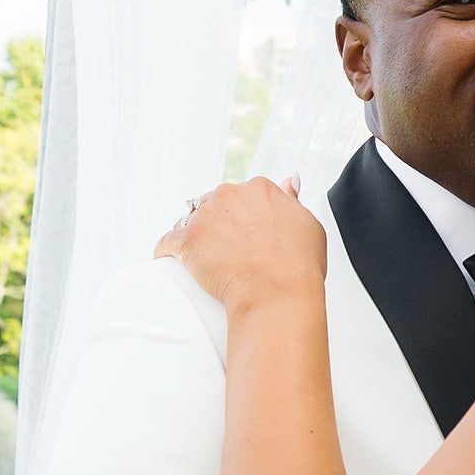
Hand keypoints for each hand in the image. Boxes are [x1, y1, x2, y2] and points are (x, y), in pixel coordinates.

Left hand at [156, 175, 326, 314]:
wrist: (278, 292)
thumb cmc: (297, 265)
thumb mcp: (307, 224)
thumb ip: (292, 200)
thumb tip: (289, 182)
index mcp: (259, 189)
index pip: (242, 195)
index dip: (242, 215)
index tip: (243, 232)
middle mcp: (230, 196)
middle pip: (214, 203)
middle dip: (217, 223)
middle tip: (227, 249)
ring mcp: (206, 217)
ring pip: (189, 220)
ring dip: (194, 235)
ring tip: (202, 258)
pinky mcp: (186, 240)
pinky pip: (167, 241)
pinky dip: (167, 250)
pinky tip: (170, 259)